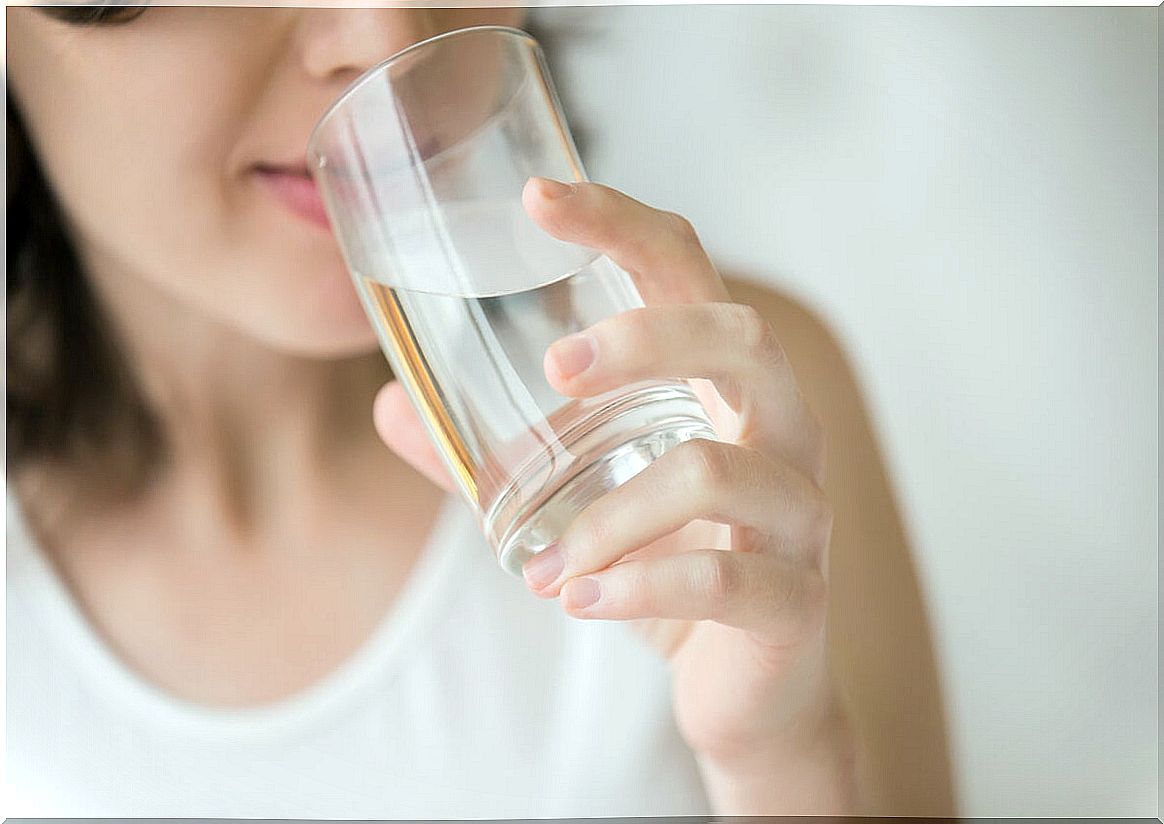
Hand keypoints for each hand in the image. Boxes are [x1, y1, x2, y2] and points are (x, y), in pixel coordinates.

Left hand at [374, 177, 855, 811]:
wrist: (743, 688)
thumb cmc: (667, 565)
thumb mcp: (579, 500)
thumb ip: (492, 458)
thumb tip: (392, 407)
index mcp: (722, 388)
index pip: (687, 272)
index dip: (622, 223)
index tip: (540, 197)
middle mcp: (778, 431)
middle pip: (741, 337)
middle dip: (646, 338)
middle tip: (553, 369)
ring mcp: (798, 514)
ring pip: (719, 470)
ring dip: (612, 514)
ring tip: (545, 564)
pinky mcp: (795, 600)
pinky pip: (724, 579)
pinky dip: (638, 587)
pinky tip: (579, 599)